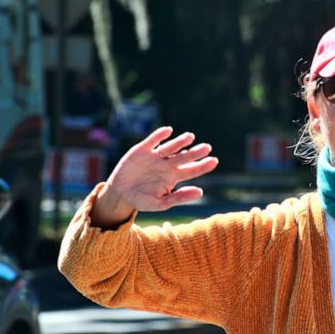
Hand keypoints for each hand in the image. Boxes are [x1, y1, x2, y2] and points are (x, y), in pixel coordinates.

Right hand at [92, 127, 217, 227]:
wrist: (120, 194)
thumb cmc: (142, 200)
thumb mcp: (160, 203)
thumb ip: (179, 197)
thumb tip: (201, 192)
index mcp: (173, 176)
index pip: (192, 170)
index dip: (203, 166)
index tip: (214, 161)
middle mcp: (167, 164)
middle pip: (184, 157)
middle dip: (195, 152)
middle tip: (206, 148)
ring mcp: (155, 156)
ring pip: (170, 147)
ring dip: (180, 142)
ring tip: (190, 137)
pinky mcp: (142, 150)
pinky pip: (152, 141)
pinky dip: (159, 135)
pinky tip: (168, 131)